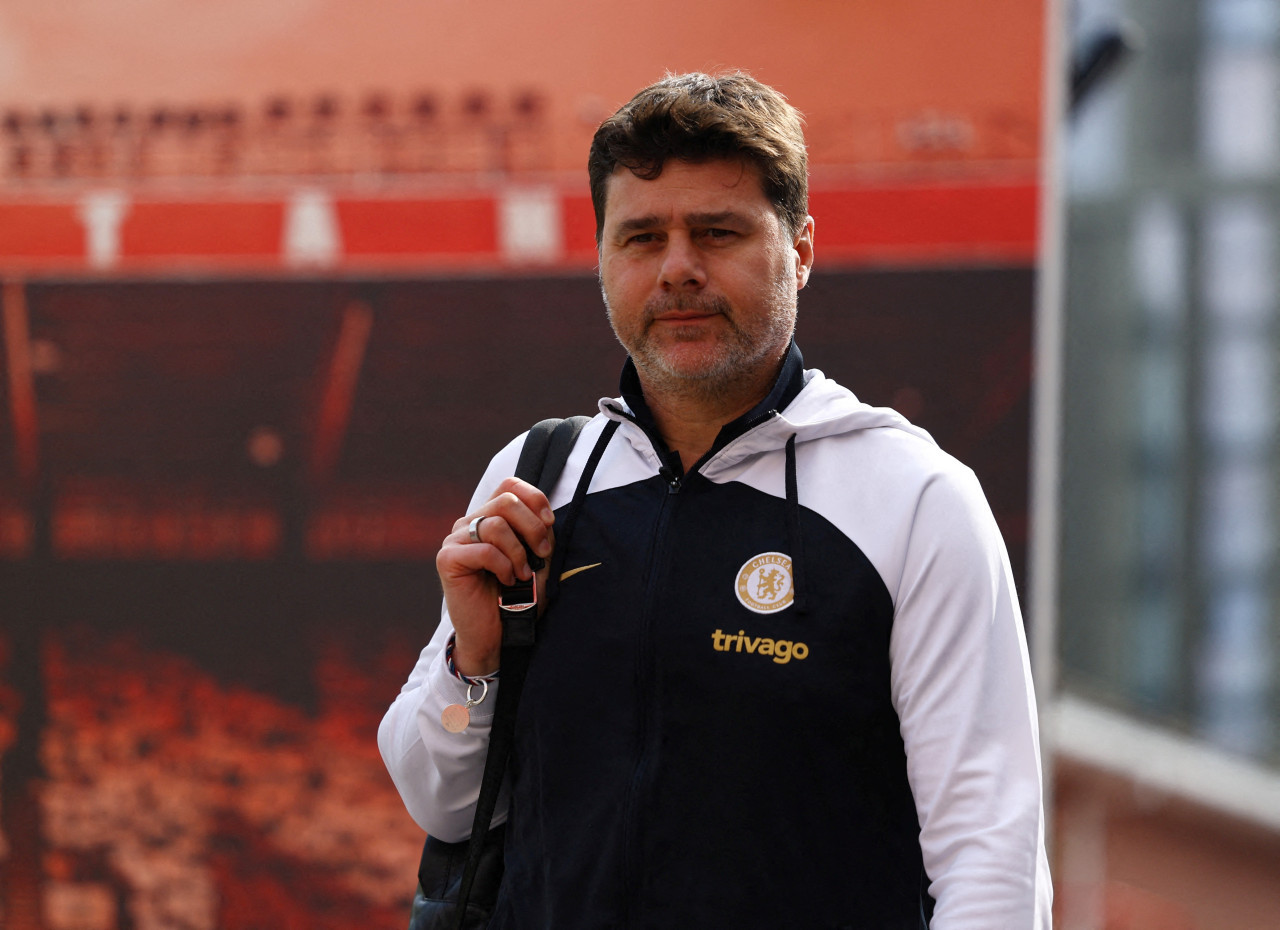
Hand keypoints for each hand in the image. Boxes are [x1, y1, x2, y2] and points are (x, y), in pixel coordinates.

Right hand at [436, 477, 555, 676]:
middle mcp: (470, 523)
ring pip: (495, 525)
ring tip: (521, 574)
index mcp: (490, 517)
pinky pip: (484, 550)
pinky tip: (506, 581)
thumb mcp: (537, 558)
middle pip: (506, 501)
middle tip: (542, 555)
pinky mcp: (447, 559)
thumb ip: (538, 532)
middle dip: (533, 528)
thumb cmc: (520, 597)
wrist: (499, 635)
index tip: (549, 523)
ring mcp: (455, 539)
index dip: (534, 498)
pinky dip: (503, 566)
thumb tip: (543, 516)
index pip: (510, 485)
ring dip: (518, 552)